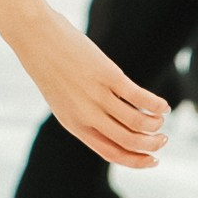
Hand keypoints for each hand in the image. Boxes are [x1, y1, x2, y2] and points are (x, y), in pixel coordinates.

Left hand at [0, 7, 167, 169]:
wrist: (34, 36)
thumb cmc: (49, 65)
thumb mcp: (62, 97)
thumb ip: (83, 113)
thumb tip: (112, 121)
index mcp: (73, 124)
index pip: (111, 153)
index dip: (136, 161)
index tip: (154, 160)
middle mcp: (86, 114)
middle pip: (128, 141)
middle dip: (151, 144)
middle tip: (163, 139)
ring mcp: (96, 95)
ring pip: (137, 122)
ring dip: (155, 124)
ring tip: (162, 118)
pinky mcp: (106, 74)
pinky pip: (139, 97)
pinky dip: (156, 104)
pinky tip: (163, 105)